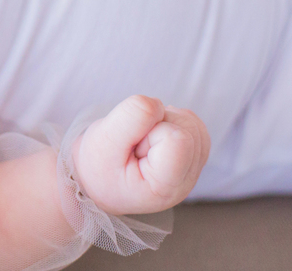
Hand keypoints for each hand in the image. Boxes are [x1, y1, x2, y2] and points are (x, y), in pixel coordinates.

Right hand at [73, 95, 209, 214]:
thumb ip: (131, 118)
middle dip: (158, 123)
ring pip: (193, 123)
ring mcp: (192, 171)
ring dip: (165, 120)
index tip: (133, 147)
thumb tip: (158, 103)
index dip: (153, 129)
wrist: (97, 178)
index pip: (179, 139)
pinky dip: (172, 120)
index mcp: (164, 187)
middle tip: (136, 142)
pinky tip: (154, 134)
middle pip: (189, 128)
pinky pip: (194, 125)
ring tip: (143, 139)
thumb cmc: (98, 165)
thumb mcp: (103, 141)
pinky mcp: (193, 159)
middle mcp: (185, 182)